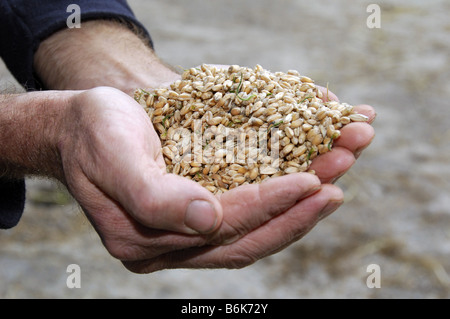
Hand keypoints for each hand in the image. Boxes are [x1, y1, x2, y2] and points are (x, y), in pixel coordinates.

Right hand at [57, 87, 362, 272]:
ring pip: (252, 232)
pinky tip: (304, 187)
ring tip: (335, 182)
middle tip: (338, 185)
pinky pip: (245, 217)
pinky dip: (277, 203)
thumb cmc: (93, 133)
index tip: (311, 180)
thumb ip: (153, 197)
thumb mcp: (113, 156)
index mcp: (145, 238)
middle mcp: (170, 245)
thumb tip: (208, 221)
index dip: (268, 205)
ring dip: (296, 210)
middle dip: (296, 213)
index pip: (221, 227)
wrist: (78, 128)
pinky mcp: (194, 217)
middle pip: (246, 238)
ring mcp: (183, 234)